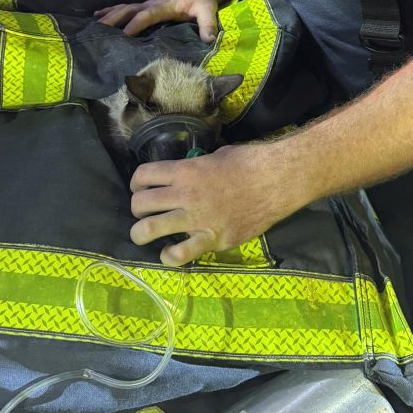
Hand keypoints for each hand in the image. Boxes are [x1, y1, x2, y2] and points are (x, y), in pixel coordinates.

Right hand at [95, 0, 219, 41]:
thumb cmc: (202, 1)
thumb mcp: (208, 12)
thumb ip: (208, 26)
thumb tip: (209, 41)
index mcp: (163, 6)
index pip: (146, 15)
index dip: (135, 24)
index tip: (124, 35)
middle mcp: (151, 4)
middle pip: (128, 9)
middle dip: (113, 18)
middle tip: (98, 29)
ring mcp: (147, 5)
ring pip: (124, 8)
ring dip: (109, 15)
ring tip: (93, 24)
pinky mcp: (145, 7)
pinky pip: (125, 8)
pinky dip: (110, 11)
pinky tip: (97, 16)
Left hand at [129, 144, 302, 265]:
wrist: (276, 181)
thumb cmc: (249, 162)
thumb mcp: (216, 156)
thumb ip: (196, 167)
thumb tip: (188, 173)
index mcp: (184, 170)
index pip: (142, 175)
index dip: (136, 183)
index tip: (141, 189)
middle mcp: (184, 194)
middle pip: (140, 204)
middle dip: (137, 210)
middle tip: (145, 213)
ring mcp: (196, 219)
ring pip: (148, 230)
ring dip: (141, 234)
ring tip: (144, 236)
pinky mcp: (211, 239)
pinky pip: (180, 254)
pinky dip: (169, 256)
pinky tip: (171, 252)